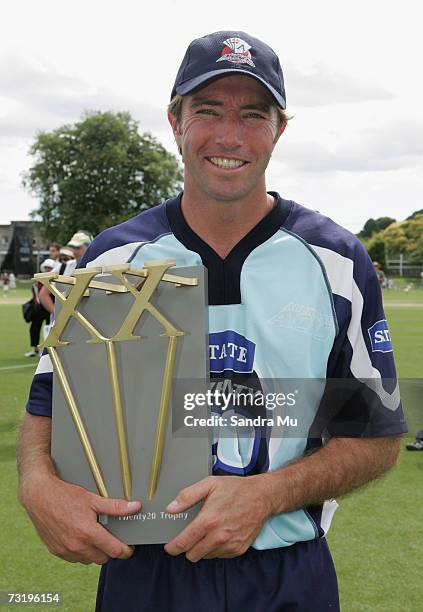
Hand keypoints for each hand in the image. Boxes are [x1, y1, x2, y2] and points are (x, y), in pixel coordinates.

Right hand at [20, 472, 140, 564]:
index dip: (125, 551)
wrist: (39, 496)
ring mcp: (65, 550)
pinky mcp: (56, 551)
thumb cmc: (65, 495)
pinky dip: (80, 551)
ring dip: (94, 551)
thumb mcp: (93, 499)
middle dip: (109, 550)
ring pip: (88, 560)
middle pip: (102, 558)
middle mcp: (76, 546)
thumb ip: (116, 507)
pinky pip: (74, 558)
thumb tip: (136, 507)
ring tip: (94, 534)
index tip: (129, 548)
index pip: (114, 551)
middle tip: (110, 536)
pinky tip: (80, 537)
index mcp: (88, 533)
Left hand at [164, 475, 272, 561]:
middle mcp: (218, 536)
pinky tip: (220, 533)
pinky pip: (220, 555)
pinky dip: (216, 548)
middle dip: (187, 547)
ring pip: (206, 556)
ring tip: (208, 531)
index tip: (169, 547)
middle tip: (190, 536)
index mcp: (208, 521)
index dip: (172, 547)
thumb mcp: (209, 484)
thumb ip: (187, 496)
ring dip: (202, 548)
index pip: (183, 543)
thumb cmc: (236, 489)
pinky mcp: (238, 549)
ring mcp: (230, 545)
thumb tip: (171, 508)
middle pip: (193, 555)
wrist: (262, 496)